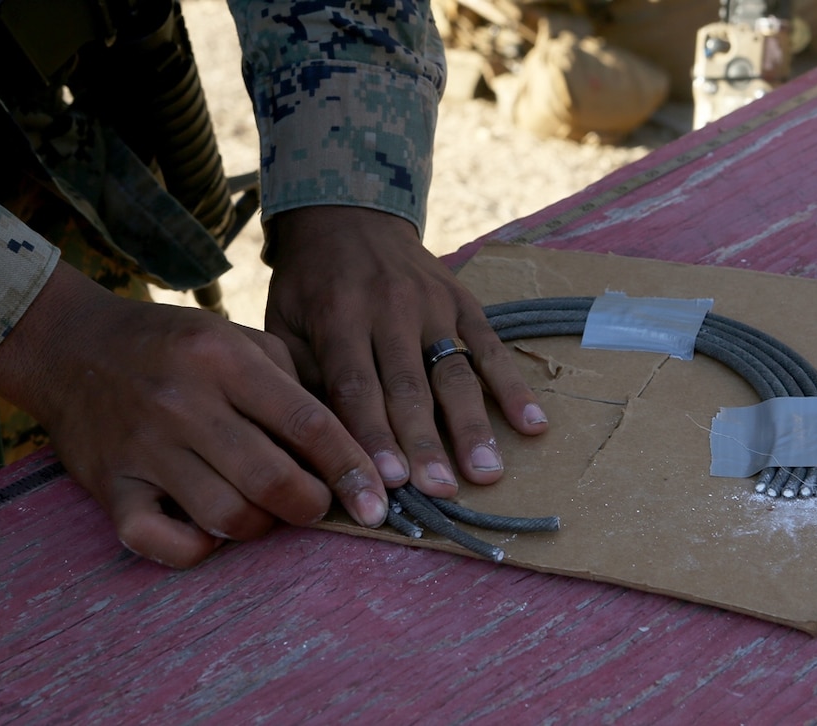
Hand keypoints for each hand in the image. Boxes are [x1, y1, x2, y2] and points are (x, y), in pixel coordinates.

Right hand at [0, 262, 387, 567]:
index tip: (378, 500)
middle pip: (272, 479)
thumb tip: (350, 444)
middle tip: (317, 504)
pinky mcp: (110, 487)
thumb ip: (294, 382)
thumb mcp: (238, 338)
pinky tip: (209, 532)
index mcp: (224, 360)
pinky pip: (159, 542)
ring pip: (226, 516)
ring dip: (260, 525)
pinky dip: (195, 549)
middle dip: (312, 505)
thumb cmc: (173, 345)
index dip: (351, 468)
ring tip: (265, 508)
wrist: (70, 347)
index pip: (307, 423)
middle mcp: (184, 403)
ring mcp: (143, 449)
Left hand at [261, 206, 547, 497]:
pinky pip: (492, 347)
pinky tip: (533, 426)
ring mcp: (433, 305)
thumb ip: (299, 377)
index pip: (357, 388)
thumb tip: (316, 446)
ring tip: (486, 473)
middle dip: (424, 444)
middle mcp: (389, 310)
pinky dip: (513, 387)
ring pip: (455, 372)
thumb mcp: (283, 321)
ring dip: (472, 425)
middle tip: (438, 493)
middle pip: (410, 387)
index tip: (384, 486)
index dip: (372, 438)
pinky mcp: (464, 303)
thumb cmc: (309, 285)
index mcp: (338, 316)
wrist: (348, 216)